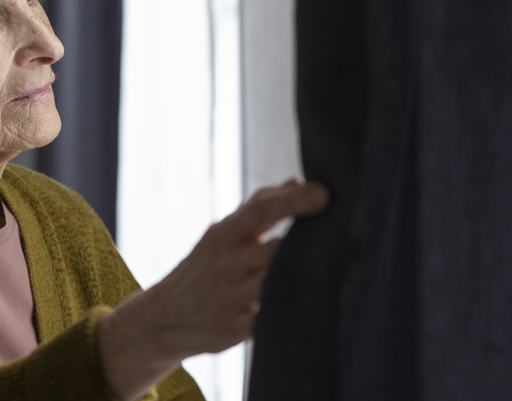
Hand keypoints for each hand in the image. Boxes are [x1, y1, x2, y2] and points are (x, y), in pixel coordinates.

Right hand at [98, 178, 329, 399]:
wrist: (163, 318)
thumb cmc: (205, 266)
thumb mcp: (221, 234)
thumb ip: (259, 206)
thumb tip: (299, 181)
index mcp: (222, 234)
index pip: (260, 209)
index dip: (295, 201)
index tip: (327, 193)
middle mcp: (224, 264)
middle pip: (277, 250)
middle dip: (311, 246)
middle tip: (347, 237)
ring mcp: (227, 298)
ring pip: (278, 286)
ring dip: (306, 280)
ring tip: (337, 271)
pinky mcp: (232, 330)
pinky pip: (271, 321)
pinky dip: (291, 312)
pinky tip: (313, 306)